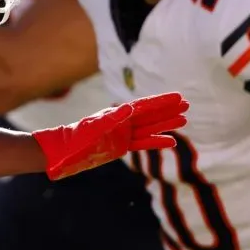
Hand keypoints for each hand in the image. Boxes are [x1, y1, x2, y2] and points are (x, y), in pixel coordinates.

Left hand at [32, 92, 188, 179]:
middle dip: (168, 110)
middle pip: (150, 115)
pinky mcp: (120, 146)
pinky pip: (142, 143)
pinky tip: (170, 142)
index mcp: (117, 114)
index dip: (162, 102)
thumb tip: (130, 108)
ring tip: (184, 120)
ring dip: (165, 124)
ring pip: (149, 128)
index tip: (178, 97)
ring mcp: (122, 134)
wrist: (63, 152)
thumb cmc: (76, 138)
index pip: (144, 106)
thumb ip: (112, 119)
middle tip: (187, 105)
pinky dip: (156, 142)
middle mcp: (121, 122)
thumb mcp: (94, 127)